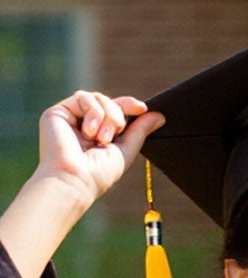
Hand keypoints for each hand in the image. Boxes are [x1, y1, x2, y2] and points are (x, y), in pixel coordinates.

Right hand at [32, 92, 159, 212]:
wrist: (75, 179)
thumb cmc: (99, 173)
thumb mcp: (126, 150)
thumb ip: (140, 131)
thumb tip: (159, 115)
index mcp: (98, 133)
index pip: (115, 110)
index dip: (129, 105)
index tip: (142, 108)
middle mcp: (83, 124)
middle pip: (108, 101)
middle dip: (118, 114)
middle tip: (116, 133)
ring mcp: (70, 117)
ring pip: (97, 97)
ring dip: (107, 115)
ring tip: (102, 138)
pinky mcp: (57, 112)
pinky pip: (83, 97)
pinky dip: (93, 112)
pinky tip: (89, 132)